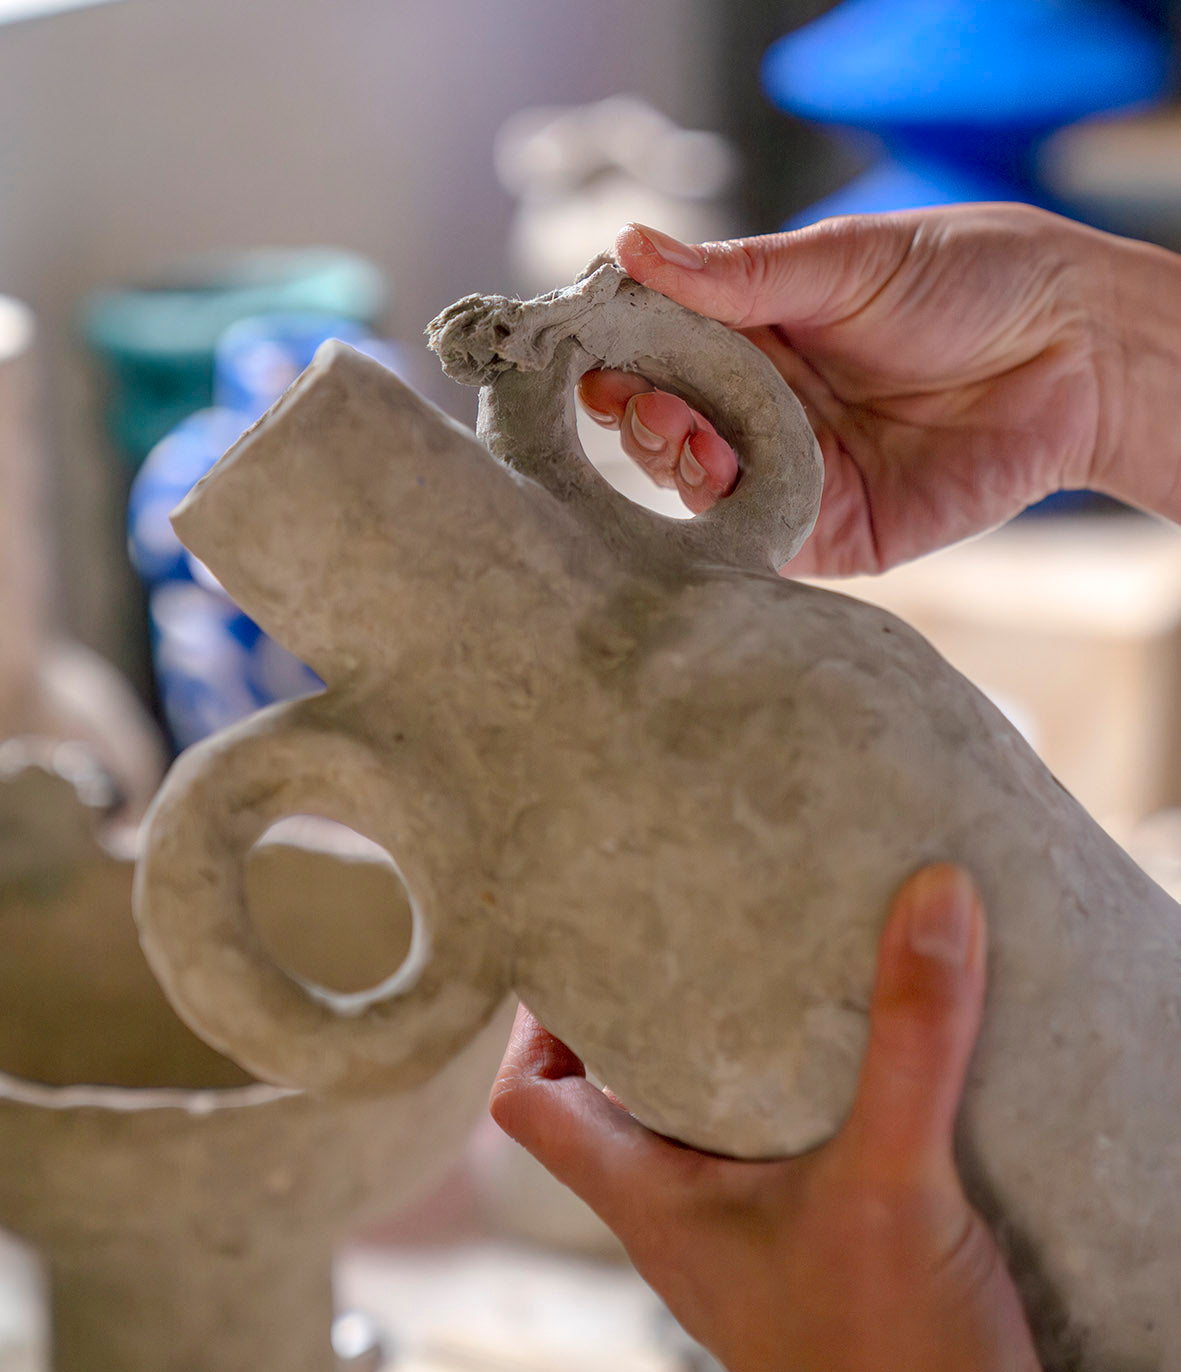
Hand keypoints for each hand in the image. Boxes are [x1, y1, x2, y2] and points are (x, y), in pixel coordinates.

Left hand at [490, 865, 1041, 1371]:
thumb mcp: (893, 1182)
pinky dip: (800, 1090)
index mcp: (652, 1202)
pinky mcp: (817, 1243)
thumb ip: (911, 1041)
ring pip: (699, 1119)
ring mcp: (747, 1235)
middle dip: (642, 1009)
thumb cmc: (888, 1363)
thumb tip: (932, 898)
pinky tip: (860, 1051)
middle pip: (612, 1095)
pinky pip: (780, 1144)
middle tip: (690, 929)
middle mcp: (683, 1216)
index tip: (580, 948)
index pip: (530, 1105)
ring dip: (726, 1048)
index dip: (534, 1023)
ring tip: (772, 967)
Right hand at [580, 208, 1180, 574]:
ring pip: (702, 491)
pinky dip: (727, 522)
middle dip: (639, 418)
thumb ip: (738, 275)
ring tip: (677, 432)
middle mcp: (764, 413)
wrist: (1073, 347)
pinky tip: (714, 483)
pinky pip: (761, 542)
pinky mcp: (835, 532)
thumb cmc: (965, 280)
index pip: (662, 357)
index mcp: (757, 341)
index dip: (620, 359)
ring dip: (674, 464)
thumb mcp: (841, 262)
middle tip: (633, 399)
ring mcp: (795, 475)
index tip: (591, 354)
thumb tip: (629, 245)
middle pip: (670, 431)